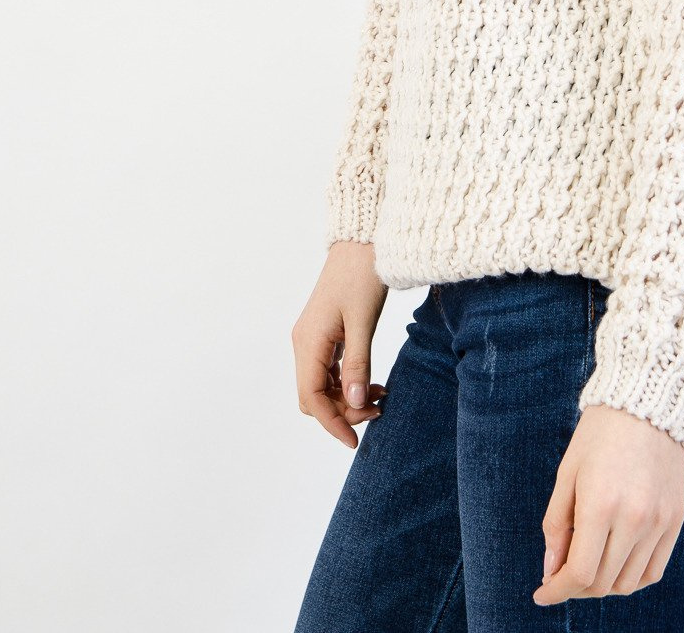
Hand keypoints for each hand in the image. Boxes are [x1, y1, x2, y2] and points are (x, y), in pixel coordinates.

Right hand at [292, 240, 390, 447]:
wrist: (362, 241)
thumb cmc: (362, 276)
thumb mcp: (363, 322)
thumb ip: (358, 365)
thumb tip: (354, 403)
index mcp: (308, 342)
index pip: (312, 398)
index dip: (332, 423)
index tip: (355, 441)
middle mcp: (304, 343)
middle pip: (313, 396)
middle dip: (341, 411)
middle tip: (376, 409)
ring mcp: (312, 338)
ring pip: (322, 385)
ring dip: (346, 397)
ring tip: (379, 397)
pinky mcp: (324, 333)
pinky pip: (329, 370)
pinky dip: (347, 382)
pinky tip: (372, 383)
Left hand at [532, 403, 683, 604]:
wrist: (648, 401)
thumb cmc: (601, 432)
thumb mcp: (567, 473)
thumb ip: (556, 524)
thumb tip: (551, 569)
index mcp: (600, 505)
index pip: (578, 573)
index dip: (556, 591)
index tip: (542, 593)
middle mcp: (634, 520)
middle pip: (602, 583)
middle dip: (575, 588)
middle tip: (560, 575)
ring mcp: (659, 522)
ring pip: (629, 583)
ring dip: (603, 585)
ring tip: (588, 567)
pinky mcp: (676, 520)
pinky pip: (654, 570)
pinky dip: (632, 577)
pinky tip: (616, 564)